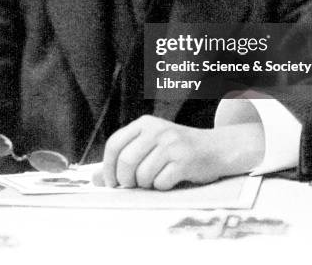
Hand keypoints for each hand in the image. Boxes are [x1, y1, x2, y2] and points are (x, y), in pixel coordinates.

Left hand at [101, 115, 264, 189]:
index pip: (114, 144)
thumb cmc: (176, 150)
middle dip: (125, 181)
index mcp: (144, 123)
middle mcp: (157, 130)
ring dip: (146, 185)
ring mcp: (171, 144)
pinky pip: (161, 183)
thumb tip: (96, 179)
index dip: (108, 167)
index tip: (112, 182)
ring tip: (156, 179)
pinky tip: (170, 180)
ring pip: (142, 175)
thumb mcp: (149, 146)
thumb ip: (123, 159)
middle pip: (126, 162)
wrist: (215, 148)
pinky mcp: (184, 160)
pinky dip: (162, 187)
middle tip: (132, 186)